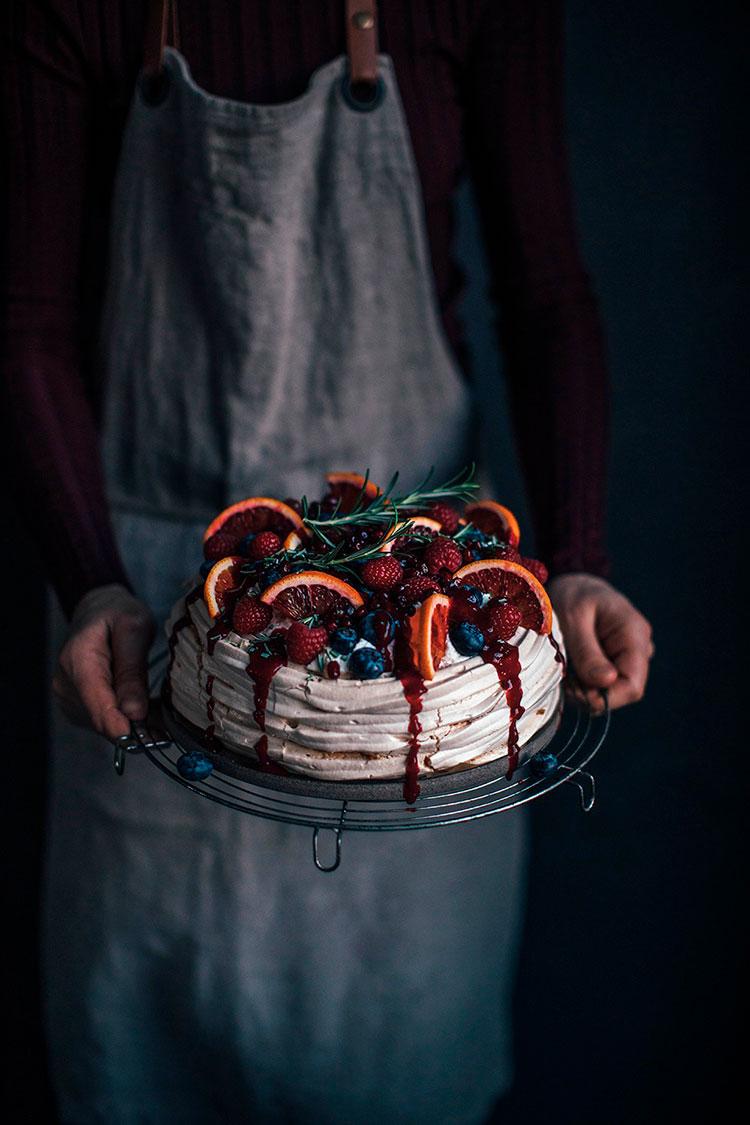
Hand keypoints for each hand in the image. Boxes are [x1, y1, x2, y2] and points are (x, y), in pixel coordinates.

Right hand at [53, 584, 155, 740]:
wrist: (98, 611)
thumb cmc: (118, 614)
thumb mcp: (135, 629)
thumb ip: (133, 670)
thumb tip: (134, 713)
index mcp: (78, 660)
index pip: (96, 703)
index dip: (120, 726)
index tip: (145, 741)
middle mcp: (66, 684)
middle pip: (101, 719)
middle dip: (134, 727)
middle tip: (167, 729)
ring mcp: (68, 697)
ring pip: (104, 725)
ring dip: (133, 726)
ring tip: (159, 716)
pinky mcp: (76, 706)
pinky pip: (104, 721)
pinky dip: (127, 721)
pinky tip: (146, 713)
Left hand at [547, 573, 653, 712]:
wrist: (573, 584)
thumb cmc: (572, 594)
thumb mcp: (573, 618)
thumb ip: (587, 652)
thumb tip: (606, 683)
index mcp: (634, 634)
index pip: (633, 687)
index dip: (604, 698)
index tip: (573, 690)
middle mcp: (639, 648)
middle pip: (621, 692)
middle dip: (589, 691)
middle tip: (562, 674)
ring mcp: (629, 656)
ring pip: (609, 690)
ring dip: (583, 687)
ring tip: (565, 663)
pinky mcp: (615, 661)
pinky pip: (601, 684)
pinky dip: (582, 681)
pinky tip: (570, 664)